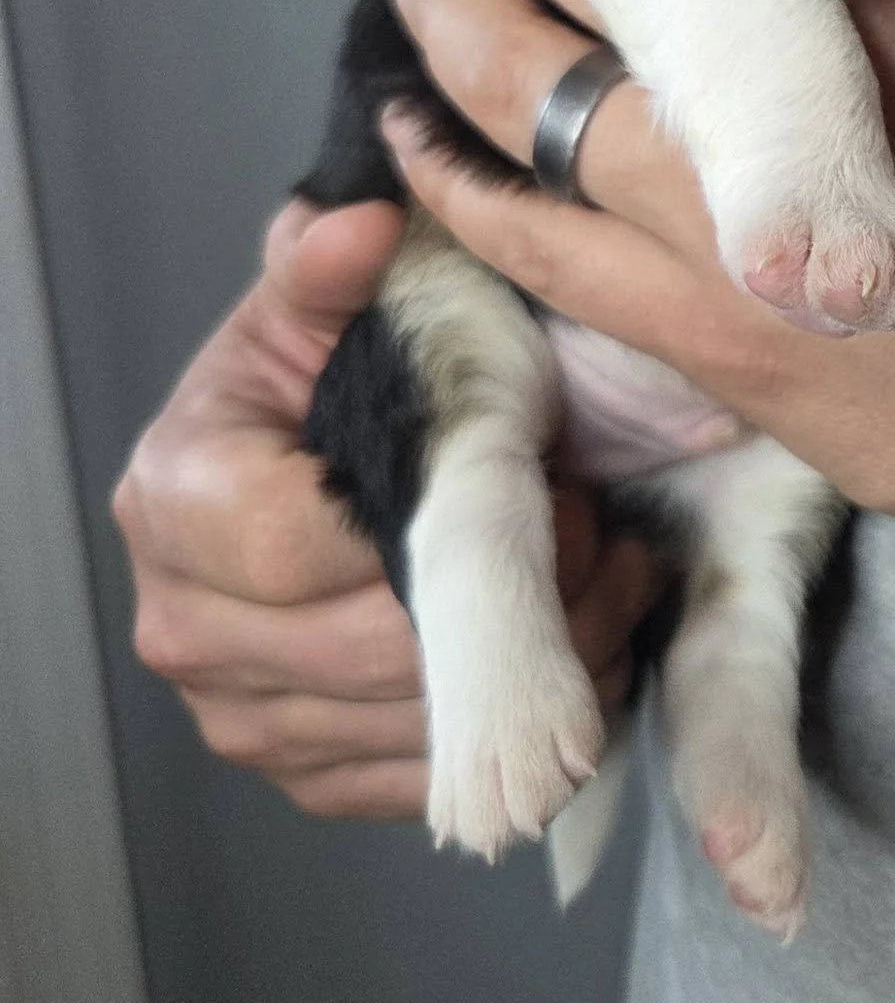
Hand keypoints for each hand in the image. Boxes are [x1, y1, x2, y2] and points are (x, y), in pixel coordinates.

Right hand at [115, 196, 662, 818]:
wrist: (313, 458)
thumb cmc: (330, 373)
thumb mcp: (325, 303)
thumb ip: (329, 267)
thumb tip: (359, 225)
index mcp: (178, 500)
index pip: (297, 548)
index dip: (442, 526)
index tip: (551, 480)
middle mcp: (186, 624)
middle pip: (370, 653)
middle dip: (519, 597)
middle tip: (607, 529)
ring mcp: (240, 713)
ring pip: (413, 725)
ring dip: (541, 660)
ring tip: (608, 573)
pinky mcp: (306, 770)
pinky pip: (419, 777)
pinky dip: (514, 717)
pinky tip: (575, 641)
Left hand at [381, 0, 894, 585]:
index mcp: (859, 26)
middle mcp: (767, 146)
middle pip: (567, 30)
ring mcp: (739, 278)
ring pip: (535, 167)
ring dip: (455, 84)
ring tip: (413, 16)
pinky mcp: (749, 380)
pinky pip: (572, 290)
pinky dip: (500, 217)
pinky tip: (463, 185)